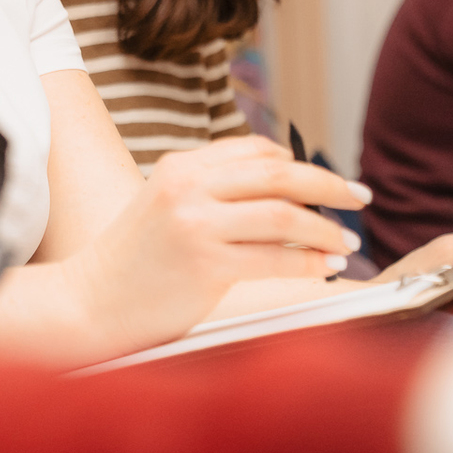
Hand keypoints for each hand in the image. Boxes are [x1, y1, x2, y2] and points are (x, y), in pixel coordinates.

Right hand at [59, 135, 371, 357]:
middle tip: (362, 197)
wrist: (90, 302)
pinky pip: (275, 259)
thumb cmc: (136, 262)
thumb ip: (214, 192)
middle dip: (329, 185)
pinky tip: (327, 268)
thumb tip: (287, 190)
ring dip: (326, 229)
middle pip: (278, 175)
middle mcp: (188, 187)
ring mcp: (195, 224)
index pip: (254, 150)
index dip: (299, 162)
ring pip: (283, 216)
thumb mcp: (167, 206)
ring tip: (347, 242)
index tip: (328, 181)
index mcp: (180, 166)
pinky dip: (310, 263)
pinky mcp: (205, 265)